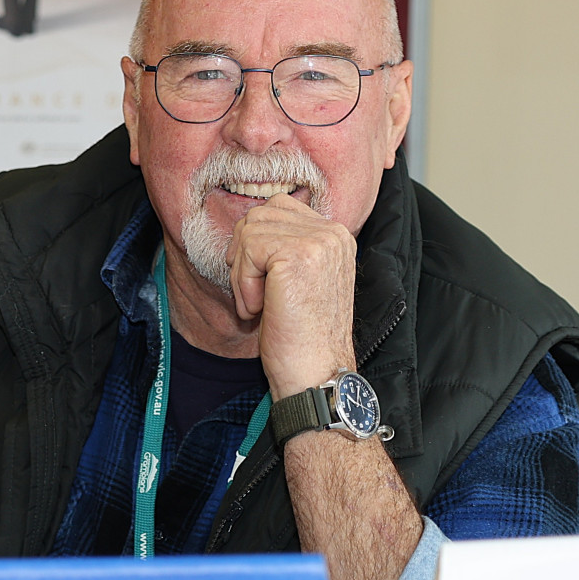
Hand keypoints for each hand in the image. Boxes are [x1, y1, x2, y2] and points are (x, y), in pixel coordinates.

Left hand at [227, 193, 357, 398]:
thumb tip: (245, 225)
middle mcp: (333, 232)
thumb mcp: (296, 280)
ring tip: (259, 305)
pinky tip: (259, 310)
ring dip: (242, 273)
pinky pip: (247, 250)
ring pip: (249, 231)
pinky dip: (243, 283)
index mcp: (336, 235)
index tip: (260, 281)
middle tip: (255, 296)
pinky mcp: (299, 255)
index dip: (254, 242)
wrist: (315, 372)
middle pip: (259, 215)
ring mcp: (319, 241)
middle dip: (243, 256)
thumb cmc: (300, 335)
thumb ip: (283, 246)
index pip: (278, 207)